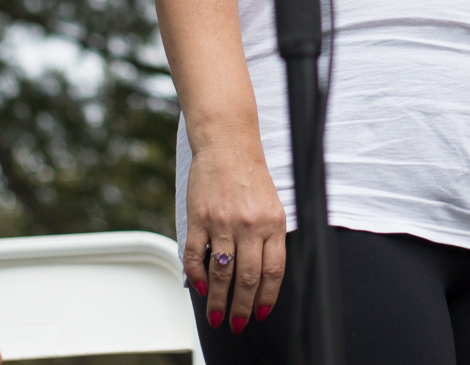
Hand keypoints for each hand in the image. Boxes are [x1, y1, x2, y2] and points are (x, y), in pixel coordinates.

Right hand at [186, 131, 287, 334]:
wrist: (228, 144)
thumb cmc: (251, 175)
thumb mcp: (273, 205)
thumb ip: (270, 238)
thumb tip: (263, 276)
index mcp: (273, 222)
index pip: (273, 271)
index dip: (266, 297)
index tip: (260, 313)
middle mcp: (250, 224)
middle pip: (247, 278)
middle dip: (242, 308)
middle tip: (236, 324)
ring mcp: (222, 222)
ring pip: (222, 272)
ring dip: (219, 300)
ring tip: (216, 316)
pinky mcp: (199, 218)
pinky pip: (196, 256)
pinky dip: (196, 276)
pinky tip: (200, 288)